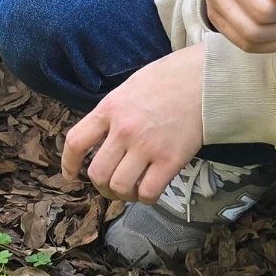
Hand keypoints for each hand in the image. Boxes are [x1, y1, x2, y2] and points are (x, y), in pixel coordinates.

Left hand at [61, 44, 205, 202]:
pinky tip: (150, 190)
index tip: (70, 175)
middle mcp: (124, 129)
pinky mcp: (170, 159)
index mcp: (110, 108)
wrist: (206, 78)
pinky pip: (147, 192)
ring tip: (132, 190)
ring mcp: (147, 145)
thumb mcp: (131, 87)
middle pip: (97, 173)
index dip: (69, 164)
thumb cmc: (169, 78)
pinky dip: (145, 197)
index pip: (76, 141)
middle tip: (112, 186)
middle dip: (101, 186)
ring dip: (122, 194)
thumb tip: (104, 137)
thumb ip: (114, 112)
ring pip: (119, 186)